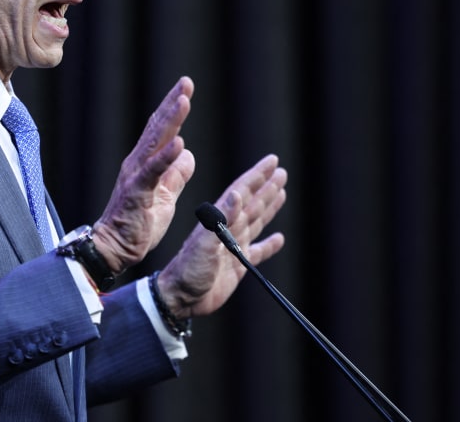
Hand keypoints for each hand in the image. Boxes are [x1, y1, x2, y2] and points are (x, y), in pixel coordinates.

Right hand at [91, 77, 196, 272]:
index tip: (186, 89)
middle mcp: (138, 163)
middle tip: (186, 82)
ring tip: (183, 101)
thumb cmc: (137, 224)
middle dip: (172, 104)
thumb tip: (187, 152)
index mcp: (146, 164)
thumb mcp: (165, 196)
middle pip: (158, 128)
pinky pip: (153, 172)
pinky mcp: (136, 192)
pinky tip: (179, 143)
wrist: (114, 249)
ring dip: (170, 121)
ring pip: (155, 143)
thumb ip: (175, 174)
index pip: (162, 131)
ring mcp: (136, 176)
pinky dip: (166, 157)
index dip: (174, 109)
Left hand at [155, 154, 287, 318]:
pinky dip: (269, 245)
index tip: (272, 161)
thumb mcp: (203, 244)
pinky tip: (279, 238)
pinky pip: (258, 252)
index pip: (242, 191)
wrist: (179, 298)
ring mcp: (234, 247)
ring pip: (256, 221)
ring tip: (280, 192)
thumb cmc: (187, 270)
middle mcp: (229, 230)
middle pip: (252, 202)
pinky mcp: (237, 266)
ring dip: (269, 206)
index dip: (257, 175)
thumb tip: (236, 194)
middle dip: (266, 186)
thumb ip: (220, 220)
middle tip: (281, 171)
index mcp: (220, 221)